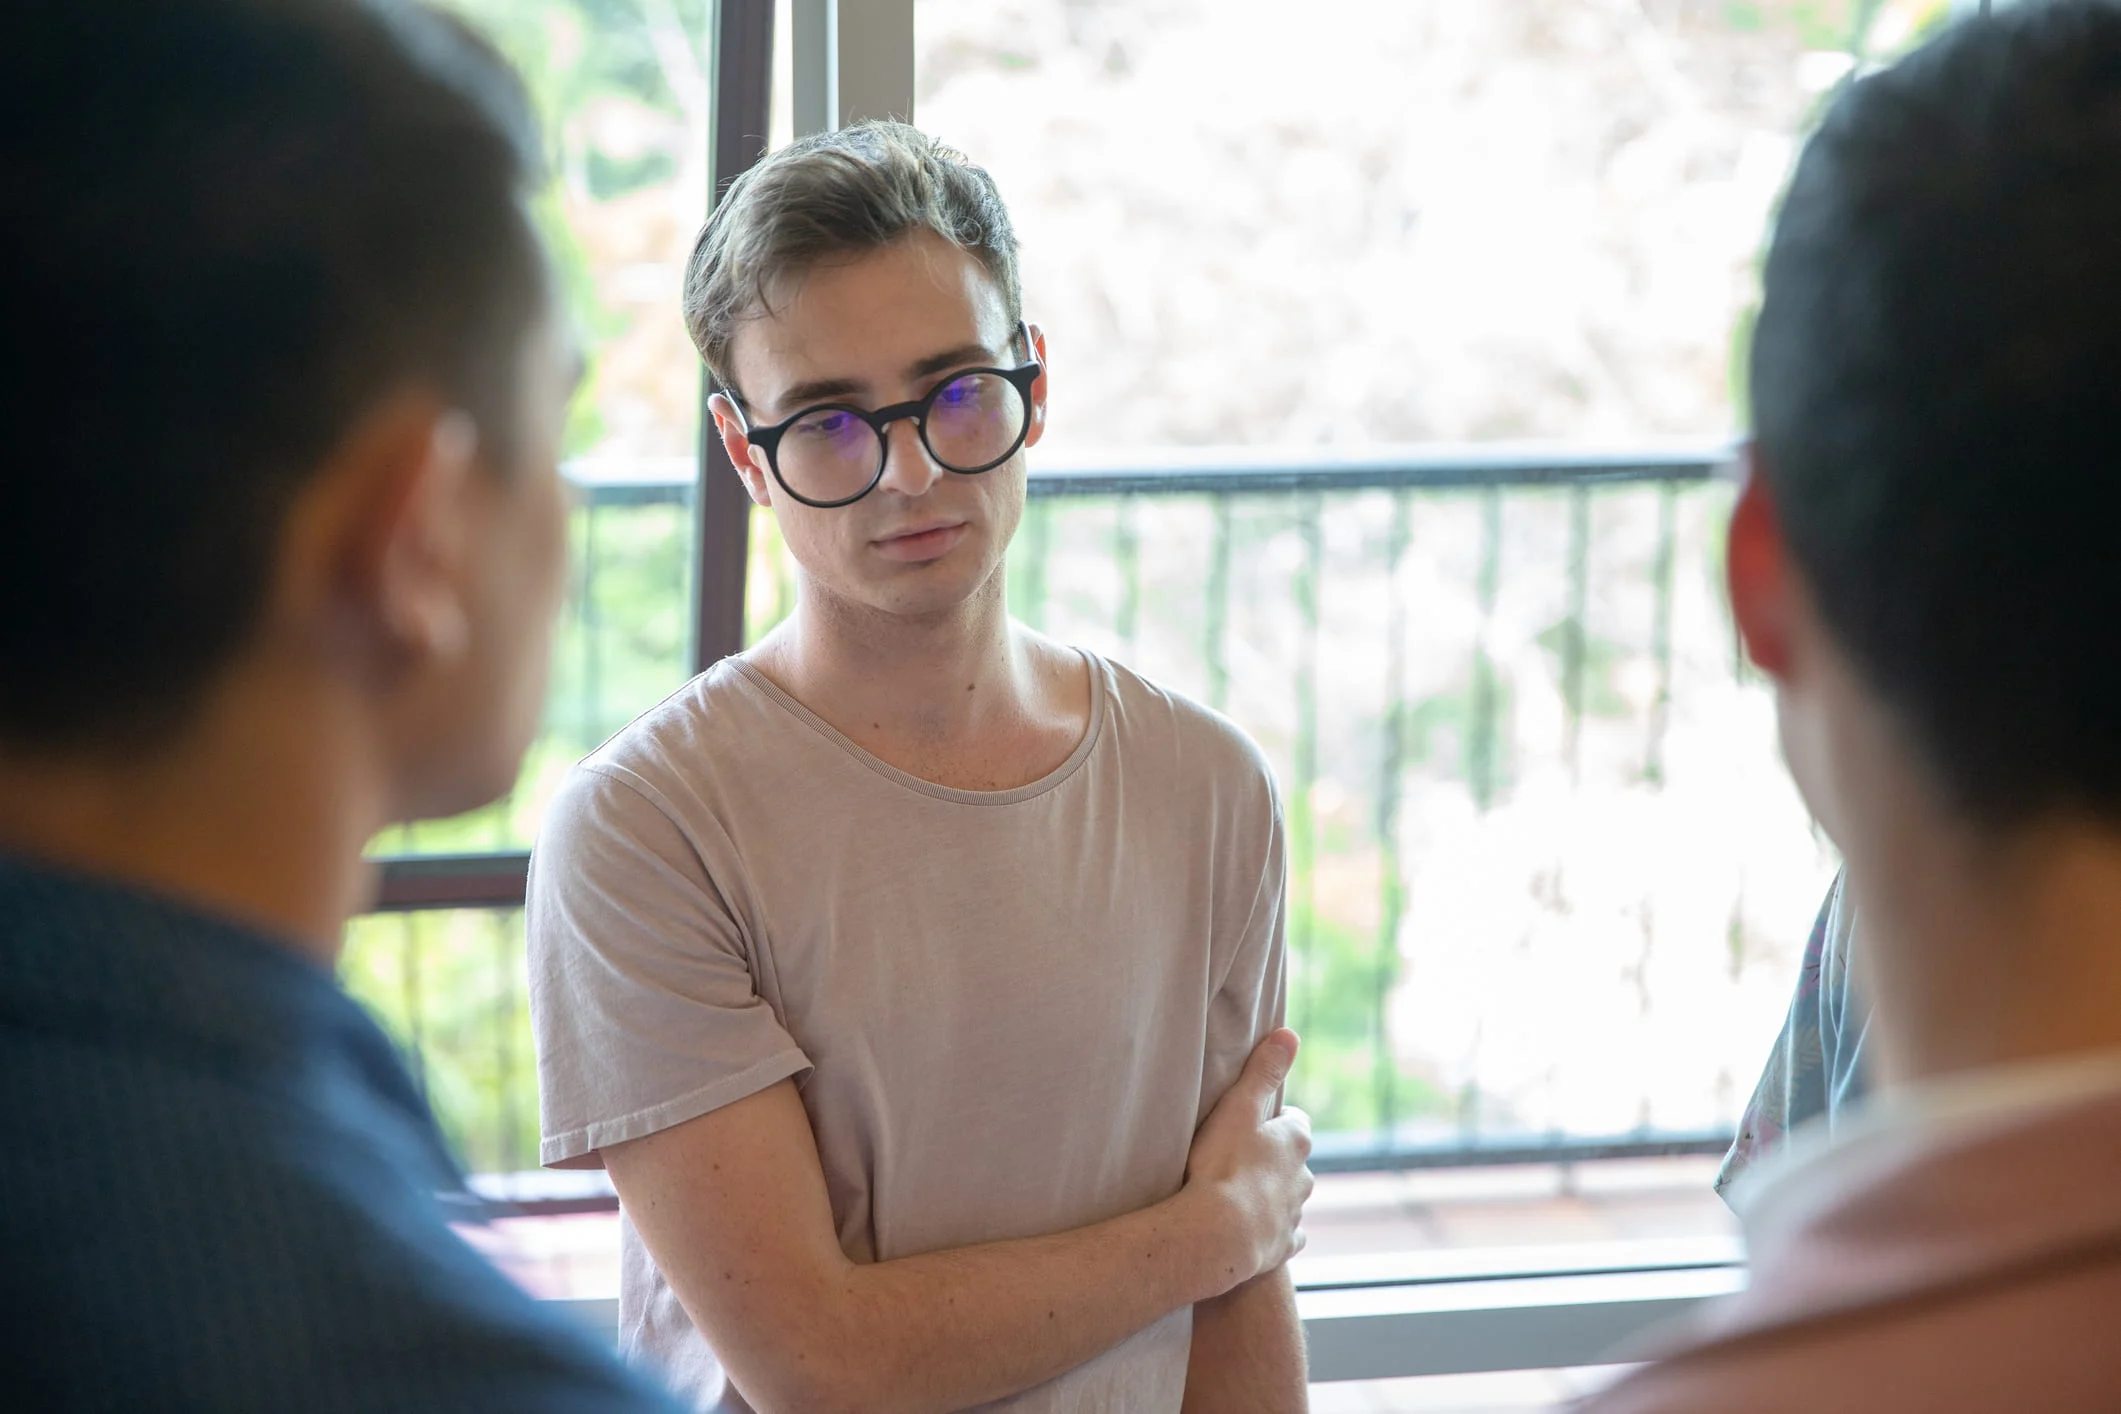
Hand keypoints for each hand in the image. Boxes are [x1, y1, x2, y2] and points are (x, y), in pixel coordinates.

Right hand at [1180, 1028, 1313, 1296]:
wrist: (1216, 1234)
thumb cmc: (1222, 1165)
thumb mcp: (1238, 1107)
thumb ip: (1263, 1071)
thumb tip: (1289, 1035)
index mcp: (1296, 1142)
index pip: (1296, 1122)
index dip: (1275, 1120)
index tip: (1253, 1121)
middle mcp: (1304, 1178)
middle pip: (1295, 1161)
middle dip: (1275, 1158)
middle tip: (1242, 1156)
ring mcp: (1294, 1214)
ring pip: (1292, 1198)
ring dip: (1273, 1193)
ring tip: (1241, 1193)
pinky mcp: (1282, 1246)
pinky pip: (1287, 1235)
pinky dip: (1275, 1230)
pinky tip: (1257, 1231)